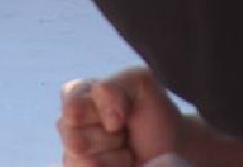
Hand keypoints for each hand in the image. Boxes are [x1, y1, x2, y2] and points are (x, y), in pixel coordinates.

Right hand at [58, 68, 181, 166]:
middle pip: (74, 140)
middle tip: (125, 133)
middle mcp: (69, 128)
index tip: (124, 113)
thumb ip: (114, 86)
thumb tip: (107, 118)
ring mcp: (74, 157)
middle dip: (110, 139)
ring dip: (115, 159)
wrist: (173, 149)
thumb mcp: (139, 84)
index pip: (72, 109)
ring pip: (82, 163)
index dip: (102, 111)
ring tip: (126, 153)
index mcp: (77, 98)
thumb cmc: (153, 115)